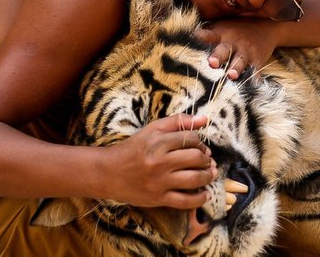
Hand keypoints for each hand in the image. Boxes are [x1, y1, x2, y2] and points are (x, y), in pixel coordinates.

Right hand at [100, 114, 216, 208]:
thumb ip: (178, 122)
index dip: (200, 142)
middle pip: (195, 158)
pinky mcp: (158, 198)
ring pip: (194, 179)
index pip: (190, 139)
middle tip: (208, 160)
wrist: (109, 172)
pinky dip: (200, 199)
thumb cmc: (133, 149)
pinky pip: (185, 201)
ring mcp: (160, 181)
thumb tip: (204, 119)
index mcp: (158, 142)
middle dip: (206, 159)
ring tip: (210, 173)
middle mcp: (160, 161)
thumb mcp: (153, 129)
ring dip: (208, 176)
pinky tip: (205, 194)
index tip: (201, 146)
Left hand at [195, 19, 276, 78]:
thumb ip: (204, 35)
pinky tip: (254, 86)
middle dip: (218, 56)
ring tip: (232, 76)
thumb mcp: (220, 27)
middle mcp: (232, 43)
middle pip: (224, 49)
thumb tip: (179, 40)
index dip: (199, 38)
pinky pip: (256, 71)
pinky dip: (255, 79)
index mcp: (219, 34)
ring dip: (235, 68)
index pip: (207, 35)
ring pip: (240, 61)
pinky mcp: (257, 60)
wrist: (265, 26)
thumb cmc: (234, 30)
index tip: (190, 41)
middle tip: (211, 63)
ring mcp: (245, 52)